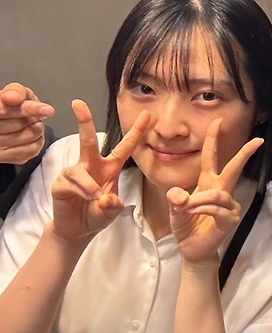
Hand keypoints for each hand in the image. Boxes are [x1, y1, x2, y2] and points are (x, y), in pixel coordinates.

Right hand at [0, 83, 53, 165]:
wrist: (5, 121)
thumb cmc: (10, 106)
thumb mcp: (13, 93)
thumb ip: (16, 92)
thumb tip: (14, 97)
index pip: (4, 110)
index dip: (28, 109)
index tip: (48, 109)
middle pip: (20, 123)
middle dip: (32, 116)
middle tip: (33, 114)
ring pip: (29, 136)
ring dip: (36, 127)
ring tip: (30, 123)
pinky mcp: (4, 157)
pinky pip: (31, 150)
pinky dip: (38, 141)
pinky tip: (31, 134)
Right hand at [49, 100, 150, 243]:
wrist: (78, 229)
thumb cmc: (98, 214)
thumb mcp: (112, 210)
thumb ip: (113, 205)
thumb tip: (106, 197)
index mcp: (110, 167)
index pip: (126, 147)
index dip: (137, 131)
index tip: (148, 114)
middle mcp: (92, 165)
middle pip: (88, 140)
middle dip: (84, 120)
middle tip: (78, 103)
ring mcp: (75, 173)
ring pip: (81, 171)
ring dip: (90, 187)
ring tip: (96, 199)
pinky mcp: (61, 183)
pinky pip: (72, 183)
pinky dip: (83, 192)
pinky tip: (87, 199)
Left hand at [165, 118, 263, 265]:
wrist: (192, 249)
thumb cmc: (186, 226)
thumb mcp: (174, 209)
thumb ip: (175, 199)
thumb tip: (180, 196)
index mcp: (208, 183)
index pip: (212, 158)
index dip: (214, 139)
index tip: (218, 122)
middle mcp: (221, 191)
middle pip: (234, 168)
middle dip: (245, 154)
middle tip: (257, 141)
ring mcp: (228, 205)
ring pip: (217, 194)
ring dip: (199, 199)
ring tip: (185, 207)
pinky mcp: (230, 219)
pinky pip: (216, 209)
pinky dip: (201, 209)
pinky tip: (191, 212)